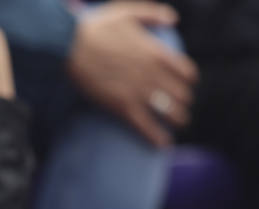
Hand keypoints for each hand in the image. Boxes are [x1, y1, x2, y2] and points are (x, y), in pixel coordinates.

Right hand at [66, 2, 196, 146]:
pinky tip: (164, 146)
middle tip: (179, 106)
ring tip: (176, 125)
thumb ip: (153, 14)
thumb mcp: (127, 12)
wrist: (70, 46)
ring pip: (170, 112)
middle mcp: (153, 74)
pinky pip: (146, 127)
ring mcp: (138, 92)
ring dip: (177, 120)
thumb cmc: (95, 27)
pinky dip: (157, 138)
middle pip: (181, 95)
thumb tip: (172, 19)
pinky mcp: (122, 107)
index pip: (186, 72)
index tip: (186, 84)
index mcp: (157, 53)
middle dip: (183, 101)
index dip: (188, 80)